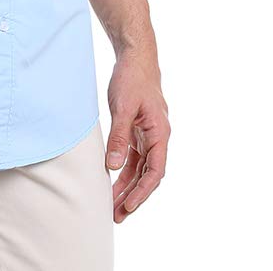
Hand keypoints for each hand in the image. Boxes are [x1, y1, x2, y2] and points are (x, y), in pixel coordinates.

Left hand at [104, 48, 169, 221]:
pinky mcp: (137, 130)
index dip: (142, 192)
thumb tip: (113, 166)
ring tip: (112, 205)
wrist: (134, 56)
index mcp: (160, 133)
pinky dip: (123, 170)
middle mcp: (157, 137)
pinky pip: (132, 157)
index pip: (154, 172)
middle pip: (148, 175)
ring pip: (139, 168)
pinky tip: (112, 181)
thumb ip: (119, 136)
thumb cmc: (132, 78)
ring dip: (127, 186)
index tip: (128, 206)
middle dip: (134, 196)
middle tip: (116, 215)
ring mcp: (148, 135)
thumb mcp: (123, 107)